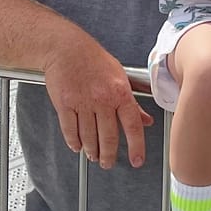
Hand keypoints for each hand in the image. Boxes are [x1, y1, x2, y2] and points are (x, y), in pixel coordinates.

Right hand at [42, 49, 151, 169]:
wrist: (66, 47)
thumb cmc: (93, 58)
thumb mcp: (120, 77)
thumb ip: (132, 102)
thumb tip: (145, 120)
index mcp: (120, 92)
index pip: (132, 126)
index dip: (136, 147)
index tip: (136, 160)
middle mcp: (102, 99)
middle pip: (109, 137)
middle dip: (108, 155)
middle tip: (108, 162)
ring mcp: (82, 102)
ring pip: (89, 137)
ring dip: (92, 151)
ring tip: (93, 155)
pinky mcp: (64, 104)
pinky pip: (70, 130)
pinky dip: (74, 142)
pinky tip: (77, 146)